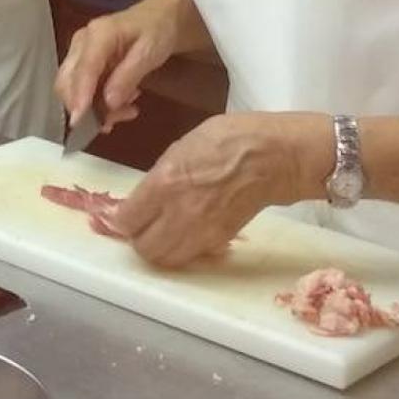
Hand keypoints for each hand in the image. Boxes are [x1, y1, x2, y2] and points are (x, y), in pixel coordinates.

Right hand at [54, 0, 187, 131]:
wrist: (160, 18)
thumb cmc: (157, 32)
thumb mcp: (149, 53)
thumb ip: (128, 77)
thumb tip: (108, 103)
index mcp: (98, 35)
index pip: (83, 69)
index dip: (79, 96)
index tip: (80, 121)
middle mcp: (81, 43)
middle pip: (67, 81)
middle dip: (84, 107)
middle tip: (112, 122)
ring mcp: (81, 54)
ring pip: (73, 89)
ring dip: (94, 108)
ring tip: (127, 112)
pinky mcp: (85, 65)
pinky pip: (83, 90)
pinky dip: (98, 104)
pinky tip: (122, 106)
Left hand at [114, 112, 322, 268]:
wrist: (275, 156)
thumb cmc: (230, 138)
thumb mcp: (182, 146)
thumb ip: (161, 176)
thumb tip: (148, 196)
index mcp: (164, 183)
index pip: (127, 220)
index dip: (124, 218)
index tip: (129, 213)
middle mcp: (178, 213)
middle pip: (144, 248)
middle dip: (140, 238)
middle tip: (145, 226)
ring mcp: (201, 231)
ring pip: (166, 260)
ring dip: (161, 249)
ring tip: (165, 233)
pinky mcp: (220, 240)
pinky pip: (192, 257)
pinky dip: (185, 251)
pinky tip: (188, 234)